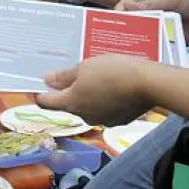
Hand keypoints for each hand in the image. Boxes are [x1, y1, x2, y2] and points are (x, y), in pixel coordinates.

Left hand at [38, 54, 154, 126]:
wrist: (147, 84)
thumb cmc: (112, 71)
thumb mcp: (85, 67)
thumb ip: (64, 76)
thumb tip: (47, 80)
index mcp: (71, 103)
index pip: (46, 102)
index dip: (41, 93)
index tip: (42, 84)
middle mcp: (84, 116)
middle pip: (69, 104)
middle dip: (70, 91)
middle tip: (80, 73)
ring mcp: (102, 120)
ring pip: (88, 107)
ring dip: (89, 95)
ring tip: (101, 78)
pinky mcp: (119, 121)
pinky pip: (105, 110)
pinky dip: (106, 101)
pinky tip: (115, 88)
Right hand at [118, 0, 188, 43]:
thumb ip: (152, 4)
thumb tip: (127, 7)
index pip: (126, 4)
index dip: (120, 12)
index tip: (115, 20)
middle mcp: (148, 12)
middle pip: (131, 21)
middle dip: (125, 29)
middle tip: (119, 37)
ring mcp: (156, 26)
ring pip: (141, 34)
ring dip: (136, 41)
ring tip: (128, 49)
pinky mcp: (165, 39)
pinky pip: (154, 45)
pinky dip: (150, 49)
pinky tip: (144, 55)